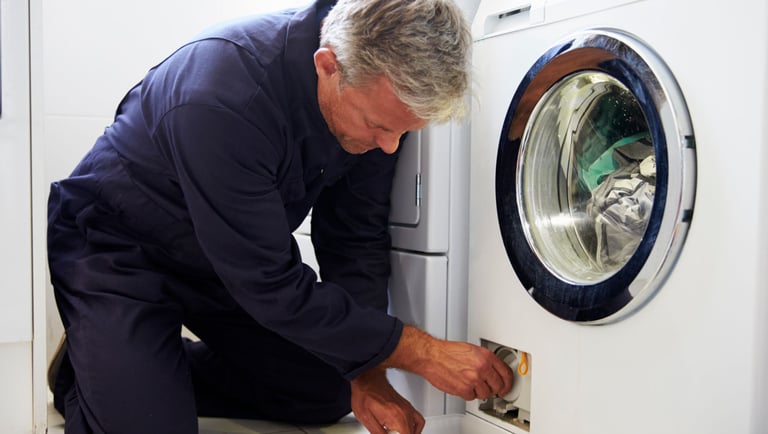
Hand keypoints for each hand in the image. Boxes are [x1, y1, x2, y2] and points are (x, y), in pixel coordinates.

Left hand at [350, 367, 424, 433]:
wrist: (367, 378)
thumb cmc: (365, 394)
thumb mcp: (366, 419)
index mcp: (396, 417)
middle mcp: (405, 412)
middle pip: (411, 433)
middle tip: (389, 432)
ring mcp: (408, 408)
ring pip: (416, 429)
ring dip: (408, 433)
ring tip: (396, 433)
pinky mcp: (407, 405)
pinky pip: (419, 420)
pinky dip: (416, 428)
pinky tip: (407, 430)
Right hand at [384, 326, 513, 400]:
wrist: (432, 356)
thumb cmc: (447, 351)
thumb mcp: (472, 350)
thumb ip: (484, 360)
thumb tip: (493, 369)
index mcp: (486, 356)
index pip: (506, 373)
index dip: (508, 382)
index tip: (507, 386)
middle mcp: (482, 368)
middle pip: (498, 386)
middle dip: (495, 389)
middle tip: (490, 388)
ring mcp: (474, 380)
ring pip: (485, 394)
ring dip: (480, 391)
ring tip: (471, 384)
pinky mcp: (464, 390)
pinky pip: (472, 397)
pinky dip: (468, 394)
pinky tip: (463, 385)